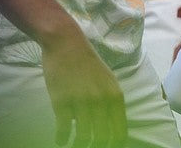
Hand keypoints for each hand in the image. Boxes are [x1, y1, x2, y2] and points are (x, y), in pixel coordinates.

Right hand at [41, 33, 125, 147]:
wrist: (67, 44)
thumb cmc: (88, 63)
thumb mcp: (108, 81)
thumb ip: (111, 102)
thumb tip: (111, 126)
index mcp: (116, 96)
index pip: (120, 131)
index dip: (113, 144)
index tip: (106, 147)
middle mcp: (102, 101)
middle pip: (103, 138)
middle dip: (96, 147)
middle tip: (88, 147)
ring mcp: (82, 101)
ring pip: (84, 137)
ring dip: (78, 145)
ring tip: (73, 145)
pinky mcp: (62, 101)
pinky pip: (64, 129)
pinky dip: (62, 139)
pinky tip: (60, 140)